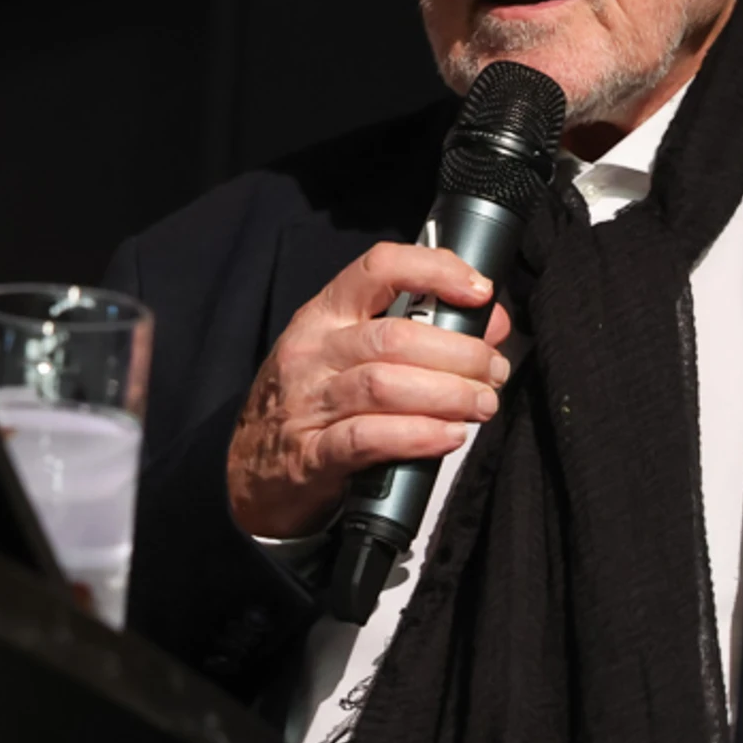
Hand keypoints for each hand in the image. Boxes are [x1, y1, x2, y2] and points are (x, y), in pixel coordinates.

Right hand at [227, 242, 514, 538]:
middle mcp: (313, 351)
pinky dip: (418, 436)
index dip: (435, 270)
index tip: (479, 291)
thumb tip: (490, 323)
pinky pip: (369, 438)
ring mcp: (307, 403)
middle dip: (459, 353)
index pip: (378, 268)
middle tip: (493, 371)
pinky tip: (449, 437)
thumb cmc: (312, 404)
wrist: (248, 474)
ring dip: (447, 394)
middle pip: (395, 337)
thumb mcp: (351, 356)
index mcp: (325, 315)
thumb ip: (417, 333)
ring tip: (482, 404)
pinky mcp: (311, 454)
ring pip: (384, 385)